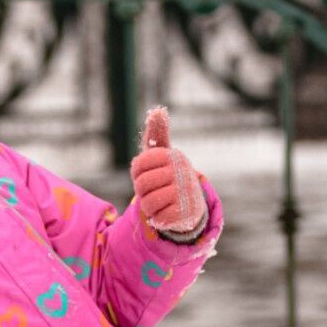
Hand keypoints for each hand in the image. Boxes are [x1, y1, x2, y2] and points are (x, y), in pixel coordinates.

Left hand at [130, 105, 206, 237]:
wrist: (188, 206)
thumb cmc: (168, 176)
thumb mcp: (161, 155)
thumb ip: (156, 134)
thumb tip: (158, 110)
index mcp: (174, 156)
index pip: (138, 164)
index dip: (137, 172)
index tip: (148, 173)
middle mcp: (183, 172)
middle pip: (142, 183)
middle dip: (143, 190)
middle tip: (156, 189)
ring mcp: (186, 193)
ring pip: (148, 201)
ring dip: (149, 204)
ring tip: (161, 200)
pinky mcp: (186, 213)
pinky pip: (156, 216)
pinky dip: (157, 217)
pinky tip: (168, 212)